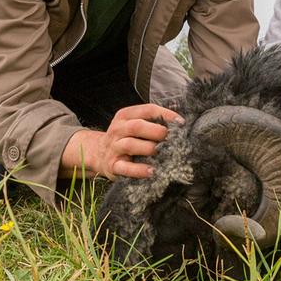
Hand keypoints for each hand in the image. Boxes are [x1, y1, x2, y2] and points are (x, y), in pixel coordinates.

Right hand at [59, 103, 182, 179]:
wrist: (99, 154)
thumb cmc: (126, 138)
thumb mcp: (134, 124)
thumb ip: (152, 122)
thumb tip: (179, 123)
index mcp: (125, 115)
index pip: (147, 110)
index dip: (165, 115)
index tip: (181, 123)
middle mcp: (118, 129)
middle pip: (137, 126)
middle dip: (156, 131)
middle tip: (170, 138)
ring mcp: (114, 147)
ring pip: (130, 145)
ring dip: (149, 149)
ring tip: (162, 153)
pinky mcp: (113, 165)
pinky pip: (125, 168)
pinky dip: (139, 170)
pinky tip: (152, 171)